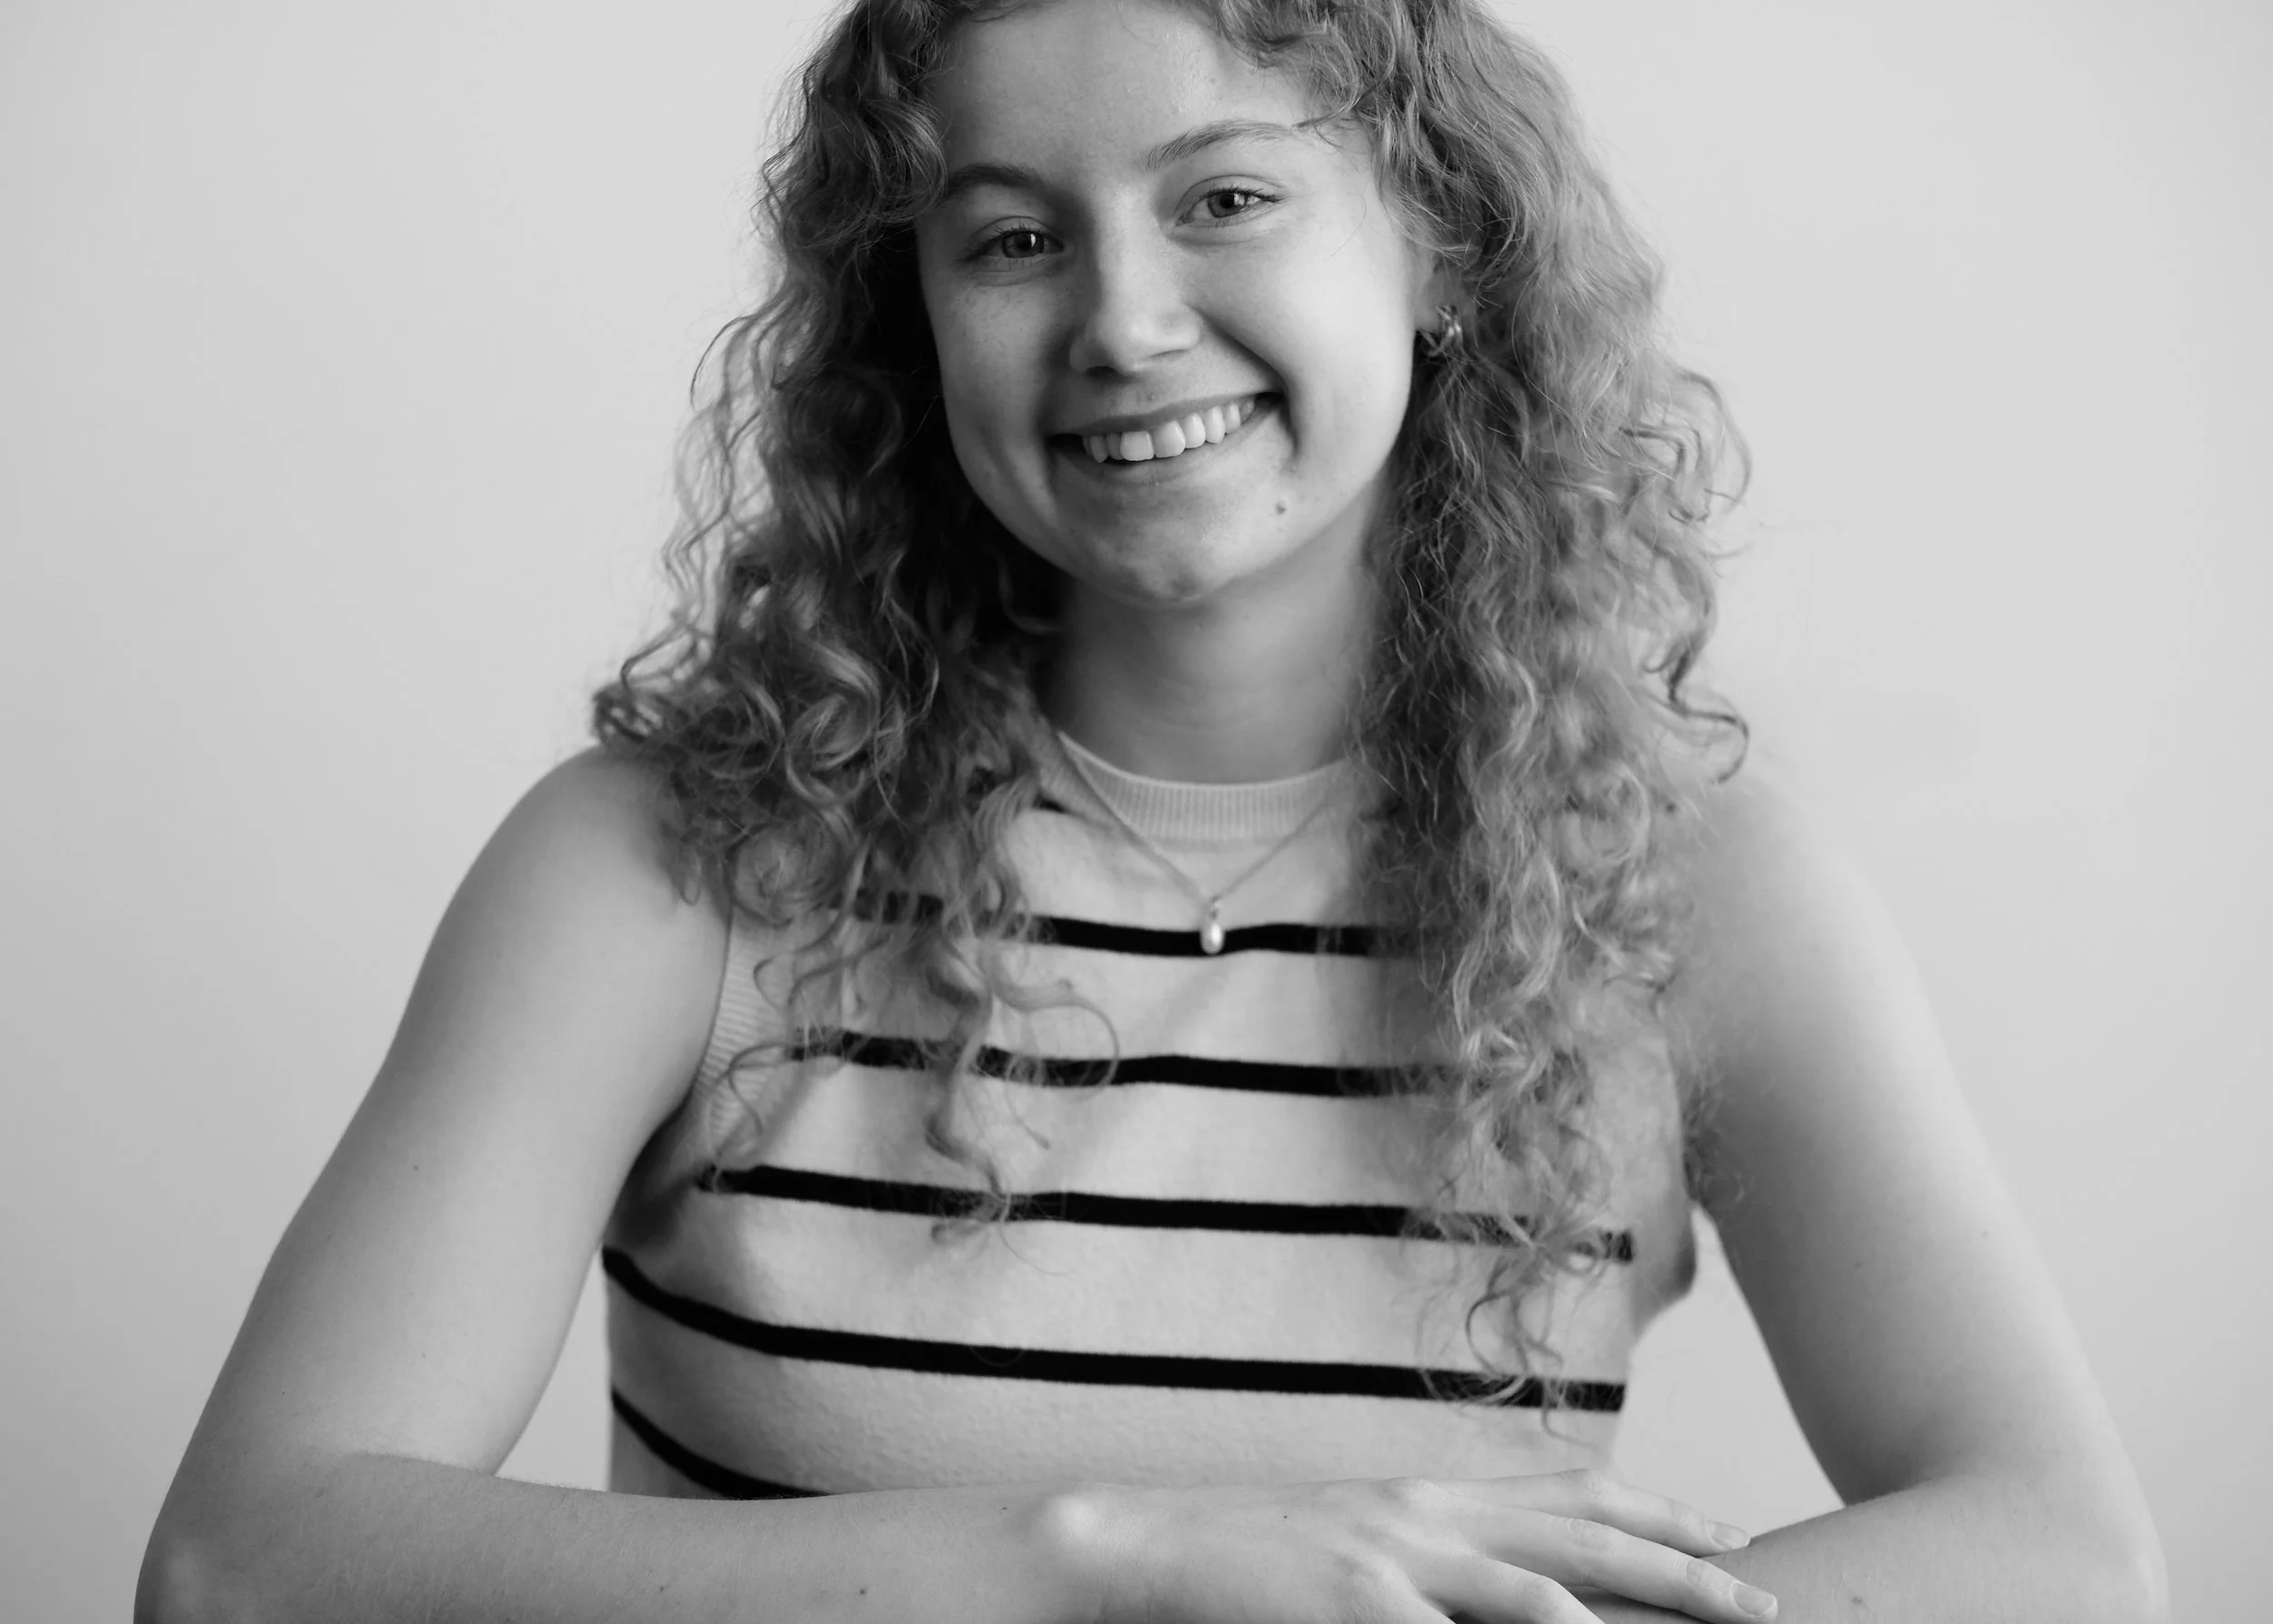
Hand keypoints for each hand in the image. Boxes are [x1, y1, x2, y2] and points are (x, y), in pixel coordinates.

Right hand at [1078, 1469, 1776, 1623]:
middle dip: (1685, 1569)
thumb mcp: (1361, 1541)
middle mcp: (1430, 1513)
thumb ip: (1434, 1560)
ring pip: (1539, 1593)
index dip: (1661, 1511)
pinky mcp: (1354, 1601)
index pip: (1575, 1493)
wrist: (1151, 1540)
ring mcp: (1394, 1554)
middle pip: (1585, 1536)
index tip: (1734, 1533)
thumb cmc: (1257, 1556)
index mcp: (1436, 1497)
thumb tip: (1510, 1588)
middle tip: (1768, 1600)